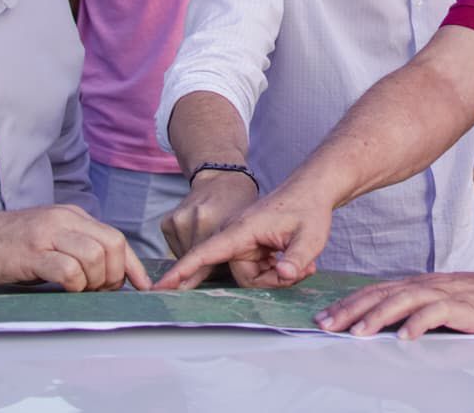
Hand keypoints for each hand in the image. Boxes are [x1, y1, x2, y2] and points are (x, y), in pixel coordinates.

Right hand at [0, 205, 150, 291]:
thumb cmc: (11, 244)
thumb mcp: (51, 239)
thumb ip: (78, 249)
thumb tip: (109, 276)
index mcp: (74, 217)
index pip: (117, 238)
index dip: (133, 266)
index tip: (143, 287)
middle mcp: (65, 220)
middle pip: (112, 245)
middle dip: (114, 275)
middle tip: (100, 291)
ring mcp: (48, 234)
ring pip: (94, 256)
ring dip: (95, 281)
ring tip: (81, 291)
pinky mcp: (30, 252)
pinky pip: (68, 269)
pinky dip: (75, 284)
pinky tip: (65, 289)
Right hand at [153, 186, 328, 289]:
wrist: (310, 189)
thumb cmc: (309, 208)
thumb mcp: (311, 236)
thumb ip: (298, 258)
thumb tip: (285, 275)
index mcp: (242, 228)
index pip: (206, 252)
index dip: (183, 270)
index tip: (162, 285)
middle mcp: (235, 234)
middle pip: (241, 276)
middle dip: (270, 281)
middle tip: (301, 271)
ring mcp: (239, 239)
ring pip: (248, 275)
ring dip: (273, 275)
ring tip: (300, 262)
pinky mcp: (246, 244)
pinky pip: (251, 269)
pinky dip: (270, 270)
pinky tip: (288, 259)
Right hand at [159, 169, 258, 287]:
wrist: (223, 177)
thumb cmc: (245, 204)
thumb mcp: (253, 229)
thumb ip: (255, 260)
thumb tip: (246, 285)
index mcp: (220, 219)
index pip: (202, 256)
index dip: (183, 276)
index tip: (159, 290)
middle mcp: (195, 218)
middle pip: (197, 262)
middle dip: (213, 268)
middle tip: (230, 255)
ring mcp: (179, 218)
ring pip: (186, 257)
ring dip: (200, 260)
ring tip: (214, 239)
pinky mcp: (168, 222)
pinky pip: (178, 249)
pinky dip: (190, 249)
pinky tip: (201, 234)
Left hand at [313, 251, 473, 339]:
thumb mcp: (445, 304)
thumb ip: (419, 311)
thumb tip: (388, 327)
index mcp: (420, 285)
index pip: (377, 291)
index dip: (349, 304)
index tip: (324, 318)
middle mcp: (427, 285)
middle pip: (381, 294)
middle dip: (350, 310)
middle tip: (326, 325)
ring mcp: (445, 294)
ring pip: (403, 301)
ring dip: (377, 317)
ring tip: (357, 333)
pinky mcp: (465, 306)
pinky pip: (437, 313)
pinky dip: (418, 324)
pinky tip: (404, 337)